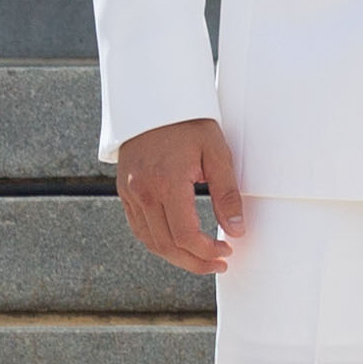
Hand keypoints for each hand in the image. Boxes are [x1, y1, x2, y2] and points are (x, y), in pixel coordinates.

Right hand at [116, 114, 239, 277]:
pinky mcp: (125, 191)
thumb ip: (227, 194)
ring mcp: (130, 192)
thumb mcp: (217, 153)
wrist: (154, 100)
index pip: (185, 235)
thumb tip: (237, 230)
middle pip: (166, 245)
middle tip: (218, 263)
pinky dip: (159, 242)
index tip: (226, 251)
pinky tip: (178, 243)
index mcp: (167, 182)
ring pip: (151, 242)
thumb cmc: (189, 123)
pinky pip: (139, 228)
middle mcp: (143, 191)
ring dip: (176, 257)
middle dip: (195, 262)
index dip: (207, 252)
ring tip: (200, 258)